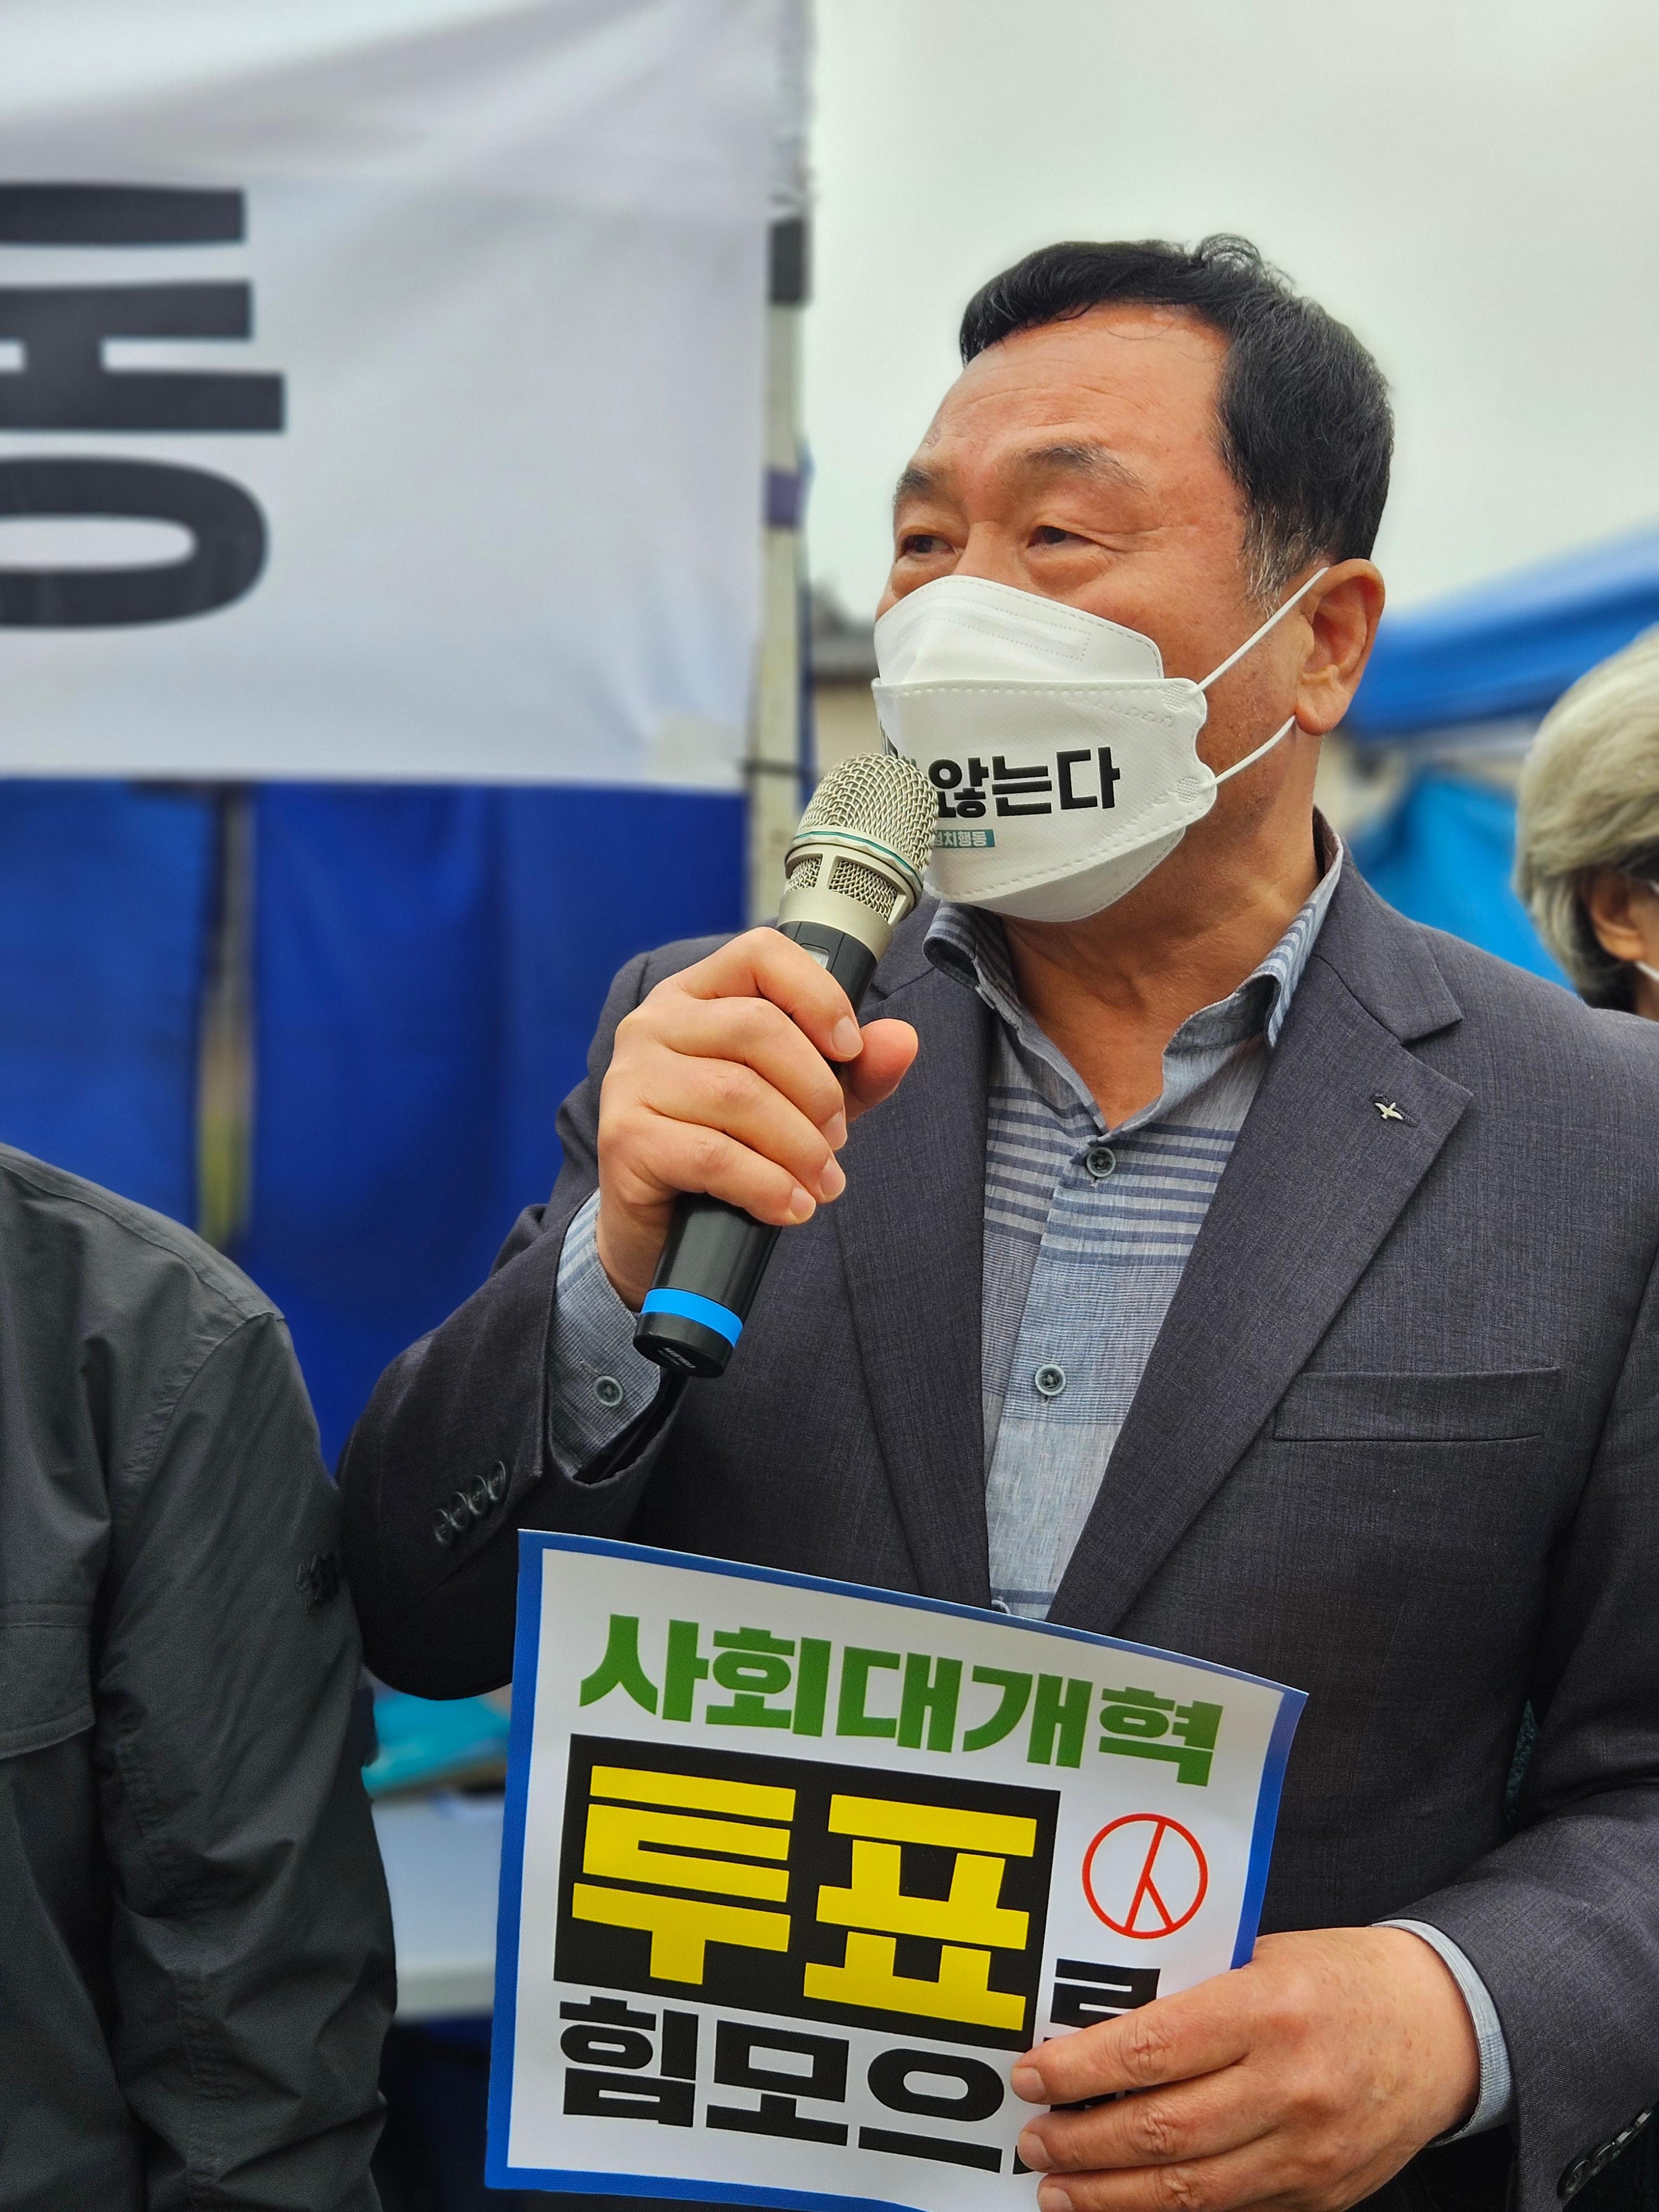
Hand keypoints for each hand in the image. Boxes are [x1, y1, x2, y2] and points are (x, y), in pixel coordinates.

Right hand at [595, 928, 918, 1306]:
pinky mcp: (625, 1139)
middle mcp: (654, 1023)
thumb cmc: (730, 1149)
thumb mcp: (802, 1104)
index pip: (760, 953)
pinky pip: (713, 1155)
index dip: (817, 994)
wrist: (660, 1231)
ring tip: (821, 1182)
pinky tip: (790, 1206)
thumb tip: (902, 1039)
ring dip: (800, 1147)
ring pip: (738, 1095)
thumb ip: (853, 1073)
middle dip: (817, 1091)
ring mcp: (630, 1079)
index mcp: (696, 995)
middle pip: (758, 1028)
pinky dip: (767, 1186)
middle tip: (836, 1140)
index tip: (849, 1048)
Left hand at [1011, 1926, 1479, 2210]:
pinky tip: (1129, 2204)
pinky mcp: (1323, 2195)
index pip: (1152, 2049)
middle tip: (1034, 2139)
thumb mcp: (1262, 1958)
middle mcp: (1290, 2086)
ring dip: (1112, 2196)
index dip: (1081, 2071)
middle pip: (1162, 2131)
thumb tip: (1098, 2033)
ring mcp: (1310, 2152)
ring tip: (1060, 2189)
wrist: (1444, 2025)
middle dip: (1083, 2142)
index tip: (1033, 2075)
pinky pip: (1232, 2210)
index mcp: (1268, 2009)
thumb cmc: (1341, 1977)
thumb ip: (1192, 1995)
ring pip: (1190, 2191)